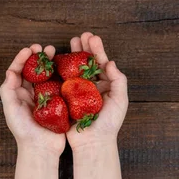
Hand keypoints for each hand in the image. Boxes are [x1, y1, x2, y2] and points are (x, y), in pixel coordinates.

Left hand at [0, 44, 65, 155]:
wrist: (41, 148)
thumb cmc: (23, 131)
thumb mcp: (10, 110)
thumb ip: (8, 90)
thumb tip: (11, 71)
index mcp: (19, 93)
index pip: (19, 71)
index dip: (23, 58)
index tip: (30, 49)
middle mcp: (32, 93)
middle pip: (34, 70)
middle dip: (38, 57)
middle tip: (45, 48)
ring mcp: (47, 97)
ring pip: (48, 75)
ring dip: (51, 62)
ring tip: (55, 52)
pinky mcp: (59, 102)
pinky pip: (60, 85)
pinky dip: (63, 74)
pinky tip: (66, 67)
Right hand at [66, 32, 128, 149]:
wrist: (92, 142)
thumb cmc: (109, 124)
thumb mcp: (120, 101)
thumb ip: (119, 81)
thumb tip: (110, 62)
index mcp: (105, 86)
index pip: (101, 64)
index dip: (97, 50)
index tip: (92, 38)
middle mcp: (91, 87)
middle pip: (87, 64)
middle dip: (84, 49)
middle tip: (80, 36)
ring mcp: (78, 92)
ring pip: (75, 70)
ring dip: (73, 56)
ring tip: (70, 43)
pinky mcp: (67, 99)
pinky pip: (63, 82)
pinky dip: (60, 70)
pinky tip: (58, 60)